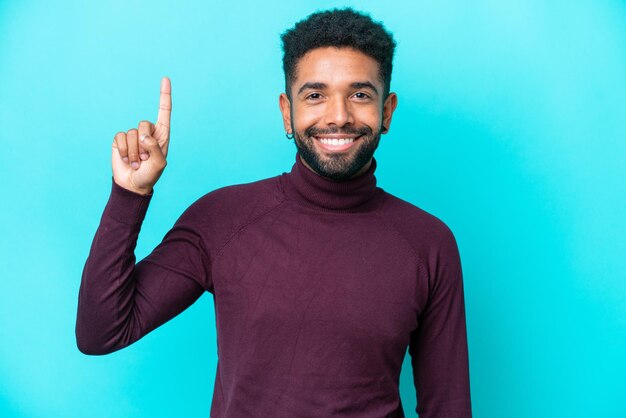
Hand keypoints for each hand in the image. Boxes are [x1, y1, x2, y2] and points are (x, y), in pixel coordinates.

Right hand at [111, 77, 171, 194]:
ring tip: (137, 162)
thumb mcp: (160, 164)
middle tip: (145, 158)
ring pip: (131, 133)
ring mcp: (133, 136)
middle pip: (144, 124)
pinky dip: (123, 151)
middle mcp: (148, 133)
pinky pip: (120, 137)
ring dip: (134, 152)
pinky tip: (127, 160)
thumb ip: (155, 148)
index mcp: (162, 135)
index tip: (165, 79)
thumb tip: (144, 136)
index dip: (164, 95)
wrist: (133, 184)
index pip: (164, 112)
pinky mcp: (120, 140)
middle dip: (144, 143)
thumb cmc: (150, 175)